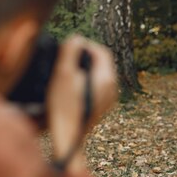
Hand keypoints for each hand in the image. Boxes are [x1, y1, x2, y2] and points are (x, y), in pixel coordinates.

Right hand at [47, 35, 117, 166]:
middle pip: (102, 63)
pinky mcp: (101, 108)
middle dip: (85, 56)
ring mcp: (108, 99)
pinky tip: (69, 86)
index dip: (86, 45)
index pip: (102, 52)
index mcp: (107, 78)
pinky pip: (96, 87)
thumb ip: (70, 52)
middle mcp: (113, 88)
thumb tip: (77, 38)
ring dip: (84, 68)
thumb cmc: (64, 107)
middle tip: (66, 56)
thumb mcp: (63, 74)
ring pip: (99, 75)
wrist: (67, 139)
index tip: (70, 45)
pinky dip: (85, 81)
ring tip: (65, 70)